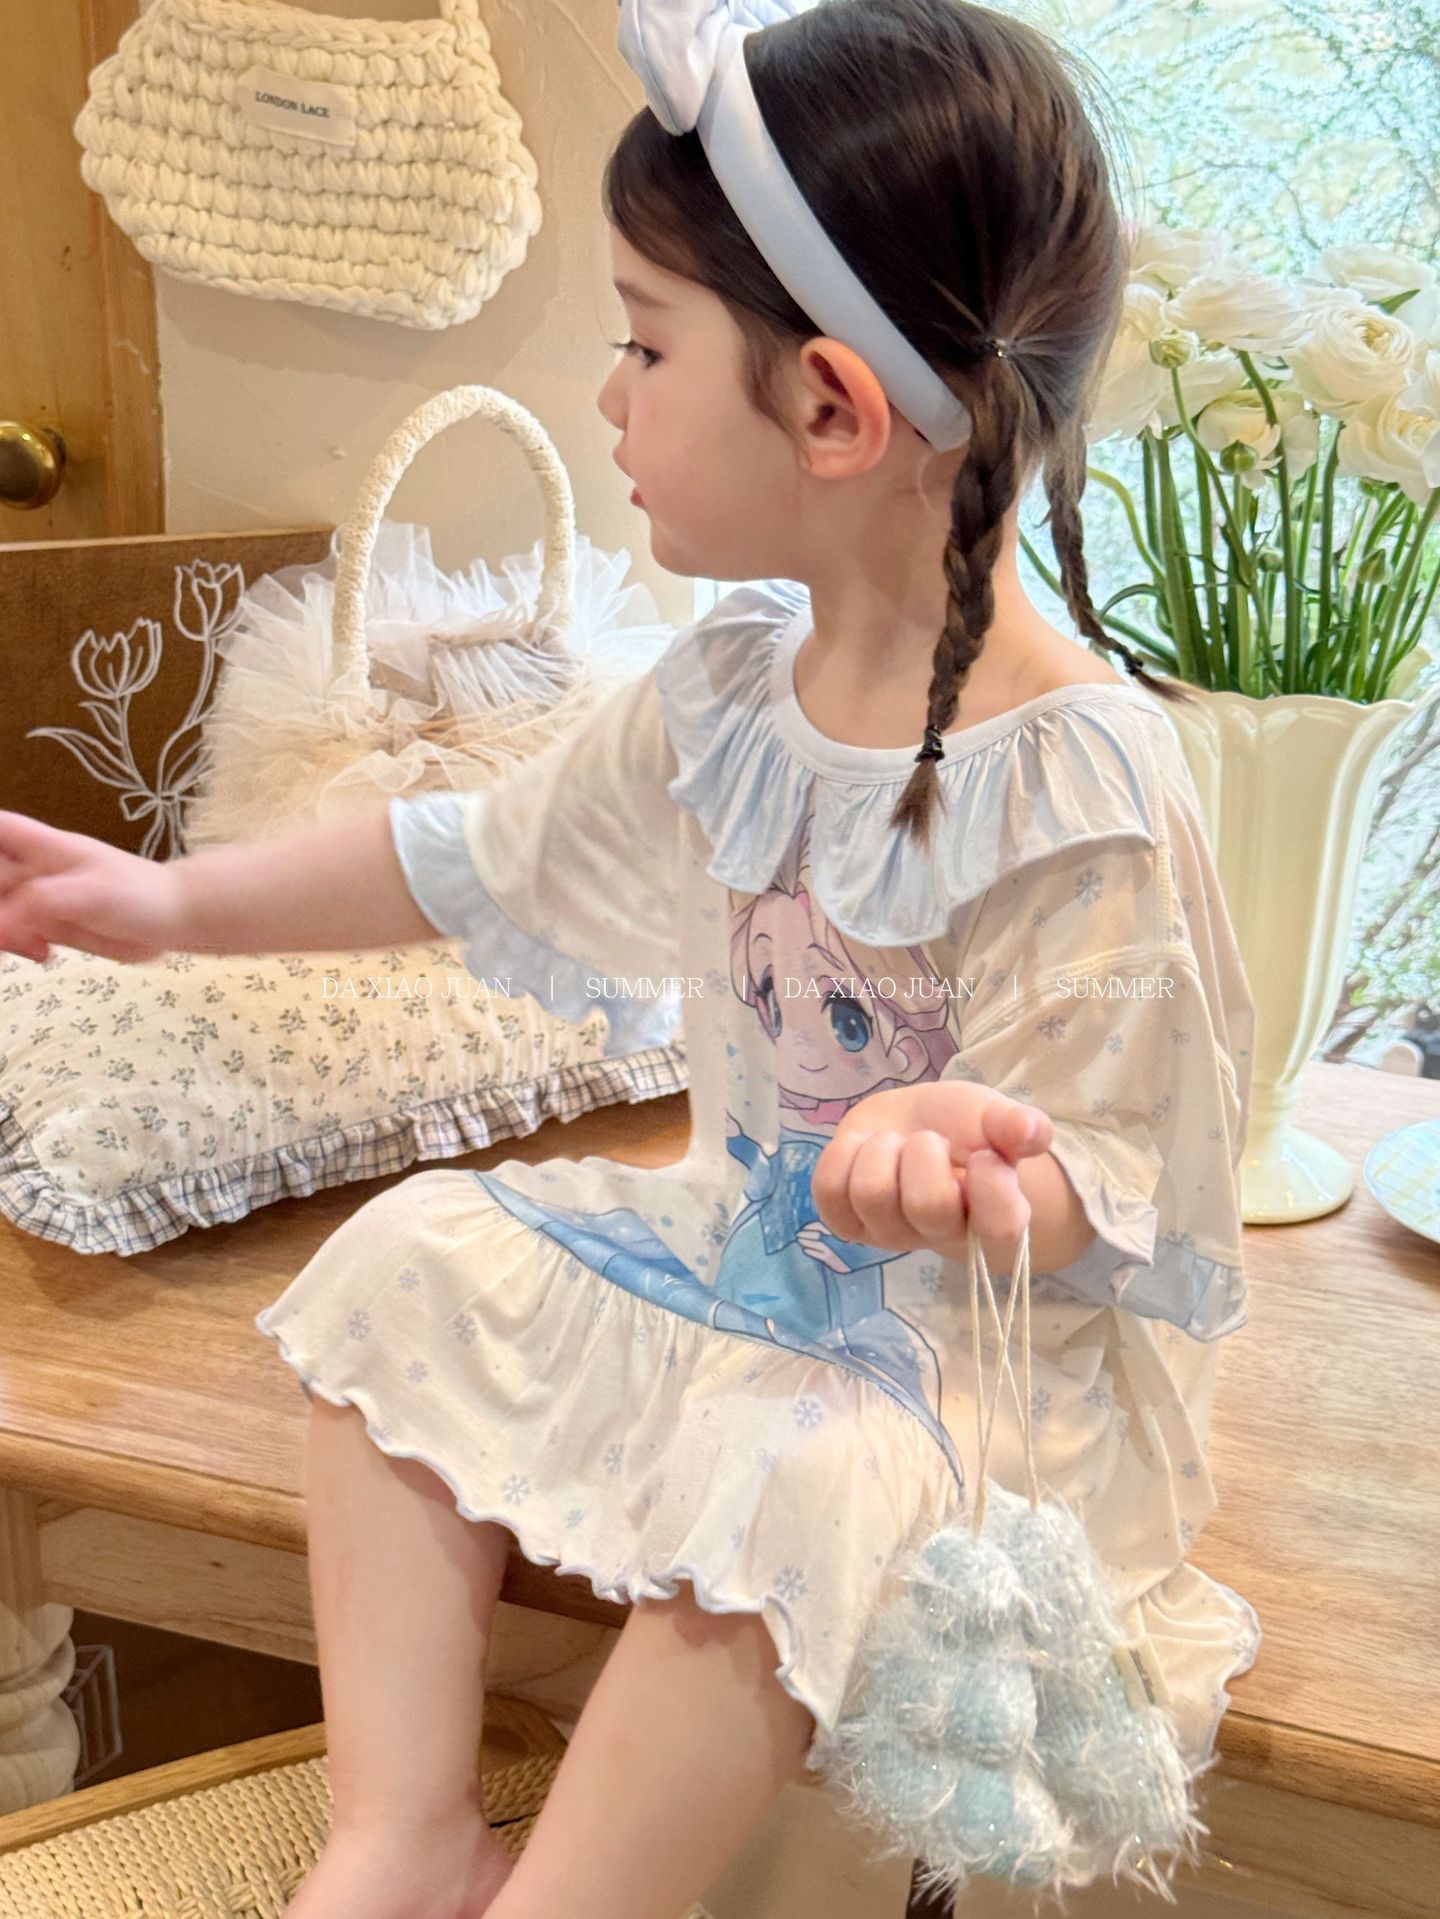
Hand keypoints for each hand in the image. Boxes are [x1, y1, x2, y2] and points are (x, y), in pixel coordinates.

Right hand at [0, 812, 183, 963]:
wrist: (175, 921)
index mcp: (41, 847)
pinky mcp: (48, 926)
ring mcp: (39, 899)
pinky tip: (42, 954)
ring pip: (0, 910)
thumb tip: (0, 922)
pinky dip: (15, 945)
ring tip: (30, 945)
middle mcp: (33, 870)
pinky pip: (14, 933)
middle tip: (11, 930)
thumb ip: (41, 902)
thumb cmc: (139, 894)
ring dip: (2, 931)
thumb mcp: (89, 893)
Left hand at [812, 1081, 1054, 1263]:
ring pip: (872, 1194)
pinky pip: (829, 1191)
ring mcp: (890, 1234)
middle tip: (929, 1140)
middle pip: (928, 1205)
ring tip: (894, 1144)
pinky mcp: (846, 1222)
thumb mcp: (993, 1115)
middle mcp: (940, 1236)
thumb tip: (1029, 1132)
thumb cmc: (962, 1125)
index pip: (1002, 1227)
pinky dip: (843, 1155)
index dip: (991, 1182)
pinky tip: (861, 1149)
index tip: (982, 1152)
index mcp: (993, 1217)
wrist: (914, 1123)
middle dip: (926, 1151)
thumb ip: (1016, 1124)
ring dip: (882, 1150)